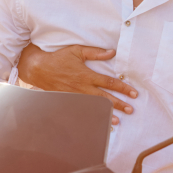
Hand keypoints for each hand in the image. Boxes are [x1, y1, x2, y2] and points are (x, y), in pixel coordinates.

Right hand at [18, 43, 135, 124]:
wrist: (39, 69)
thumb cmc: (59, 58)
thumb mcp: (77, 51)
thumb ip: (95, 52)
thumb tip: (112, 52)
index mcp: (87, 75)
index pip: (109, 82)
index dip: (123, 88)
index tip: (133, 93)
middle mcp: (82, 87)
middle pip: (104, 97)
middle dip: (119, 104)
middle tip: (130, 109)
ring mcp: (76, 95)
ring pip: (94, 106)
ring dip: (106, 114)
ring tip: (118, 120)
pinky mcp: (69, 100)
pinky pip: (83, 109)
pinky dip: (91, 116)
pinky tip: (98, 121)